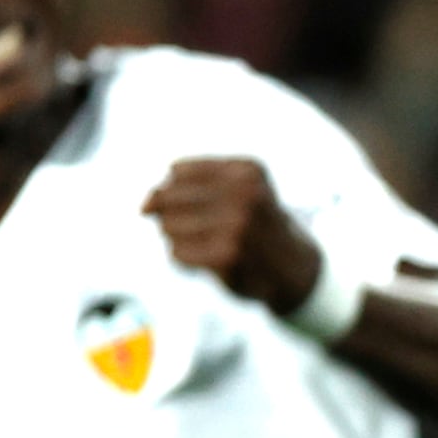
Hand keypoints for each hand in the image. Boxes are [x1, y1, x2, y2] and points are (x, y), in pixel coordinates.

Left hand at [142, 156, 322, 316]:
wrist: (293, 268)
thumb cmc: (252, 223)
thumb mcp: (232, 188)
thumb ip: (179, 186)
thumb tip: (144, 206)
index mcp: (247, 169)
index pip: (176, 171)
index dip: (180, 192)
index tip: (207, 205)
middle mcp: (245, 194)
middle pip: (168, 196)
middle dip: (175, 215)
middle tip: (206, 228)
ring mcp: (237, 226)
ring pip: (168, 224)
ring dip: (179, 238)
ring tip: (208, 243)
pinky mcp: (226, 257)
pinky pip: (176, 252)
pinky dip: (185, 259)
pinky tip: (207, 260)